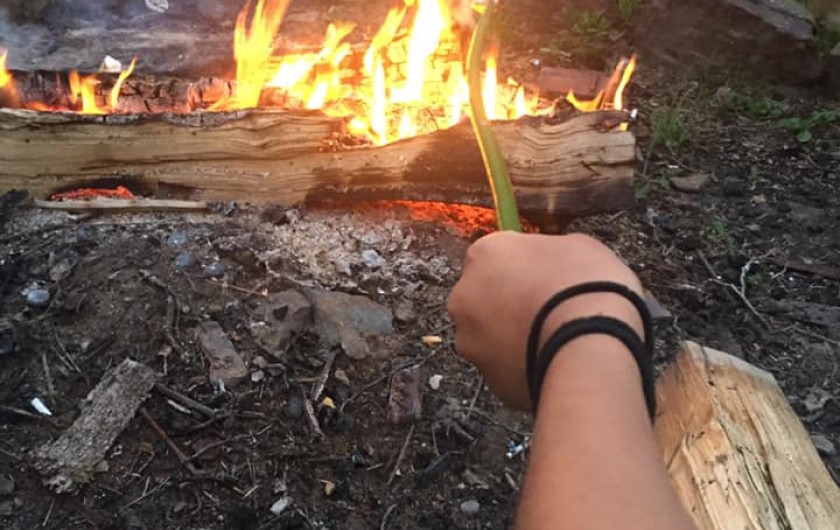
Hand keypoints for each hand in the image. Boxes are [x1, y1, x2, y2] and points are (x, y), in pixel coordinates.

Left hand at [447, 231, 643, 409]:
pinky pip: (505, 369)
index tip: (544, 274)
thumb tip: (551, 266)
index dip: (522, 266)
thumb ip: (548, 252)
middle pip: (484, 296)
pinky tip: (553, 363)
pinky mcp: (488, 379)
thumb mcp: (578, 246)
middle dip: (509, 302)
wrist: (591, 349)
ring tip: (554, 340)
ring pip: (490, 336)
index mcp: (484, 254)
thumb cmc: (588, 289)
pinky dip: (523, 367)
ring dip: (513, 337)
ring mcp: (471, 342)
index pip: (493, 254)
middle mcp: (465, 296)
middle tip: (548, 309)